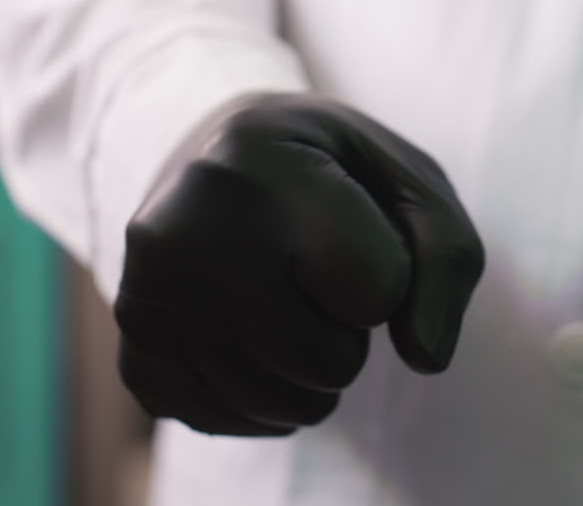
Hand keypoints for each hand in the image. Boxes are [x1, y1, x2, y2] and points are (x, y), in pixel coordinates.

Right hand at [114, 93, 483, 435]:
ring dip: (313, 372)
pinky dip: (265, 396)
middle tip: (317, 273)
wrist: (215, 159)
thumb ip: (447, 259)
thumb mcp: (406, 181)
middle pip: (330, 363)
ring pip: (286, 405)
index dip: (391, 273)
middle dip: (350, 331)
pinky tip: (251, 333)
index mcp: (254, 160)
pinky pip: (235, 424)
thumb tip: (426, 358)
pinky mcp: (135, 354)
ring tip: (288, 301)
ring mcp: (145, 297)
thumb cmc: (331, 172)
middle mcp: (181, 228)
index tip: (354, 229)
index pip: (378, 287)